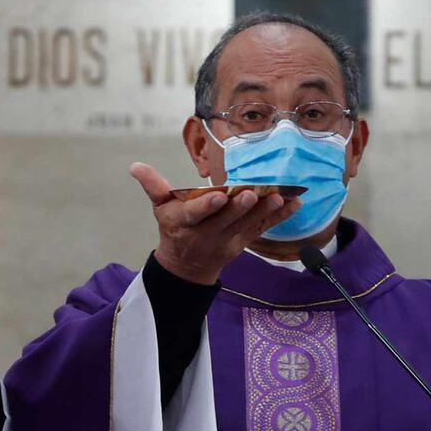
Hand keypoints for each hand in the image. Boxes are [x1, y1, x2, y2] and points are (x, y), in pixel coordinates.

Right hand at [130, 163, 298, 284]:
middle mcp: (206, 234)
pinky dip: (279, 217)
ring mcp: (227, 241)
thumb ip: (152, 185)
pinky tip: (294, 204)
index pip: (194, 215)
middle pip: (225, 220)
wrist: (186, 264)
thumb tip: (135, 166)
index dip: (207, 206)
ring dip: (265, 211)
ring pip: (247, 225)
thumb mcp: (159, 208)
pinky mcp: (243, 242)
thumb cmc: (173, 228)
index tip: (219, 196)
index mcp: (183, 224)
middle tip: (254, 194)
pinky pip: (262, 229)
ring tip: (279, 197)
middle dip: (240, 208)